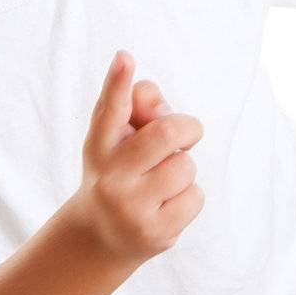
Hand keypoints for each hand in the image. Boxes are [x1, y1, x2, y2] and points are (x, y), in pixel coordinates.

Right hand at [68, 50, 204, 265]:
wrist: (102, 236)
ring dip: (184, 167)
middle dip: (188, 128)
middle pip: (167, 133)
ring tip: (164, 180)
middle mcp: (111, 176)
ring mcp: (132, 207)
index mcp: (100, 144)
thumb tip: (162, 107)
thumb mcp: (116, 139)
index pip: (111, 108)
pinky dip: (189, 197)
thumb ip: (137, 108)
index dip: (118, 81)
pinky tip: (167, 204)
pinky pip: (195, 197)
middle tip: (188, 132)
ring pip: (185, 167)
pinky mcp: (155, 233)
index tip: (125, 58)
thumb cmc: (118, 171)